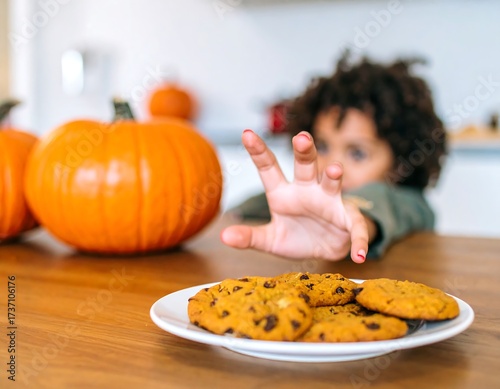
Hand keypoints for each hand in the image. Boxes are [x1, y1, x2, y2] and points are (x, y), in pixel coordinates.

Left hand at [220, 130, 368, 262]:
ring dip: (333, 176)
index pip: (269, 168)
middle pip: (305, 166)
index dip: (258, 151)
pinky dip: (359, 239)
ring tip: (334, 170)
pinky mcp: (348, 219)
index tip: (246, 134)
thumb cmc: (296, 236)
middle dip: (304, 151)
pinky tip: (359, 254)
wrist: (323, 248)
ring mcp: (329, 201)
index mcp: (283, 193)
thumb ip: (250, 236)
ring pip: (331, 183)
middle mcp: (306, 190)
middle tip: (301, 137)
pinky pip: (356, 226)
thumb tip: (224, 236)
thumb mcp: (270, 239)